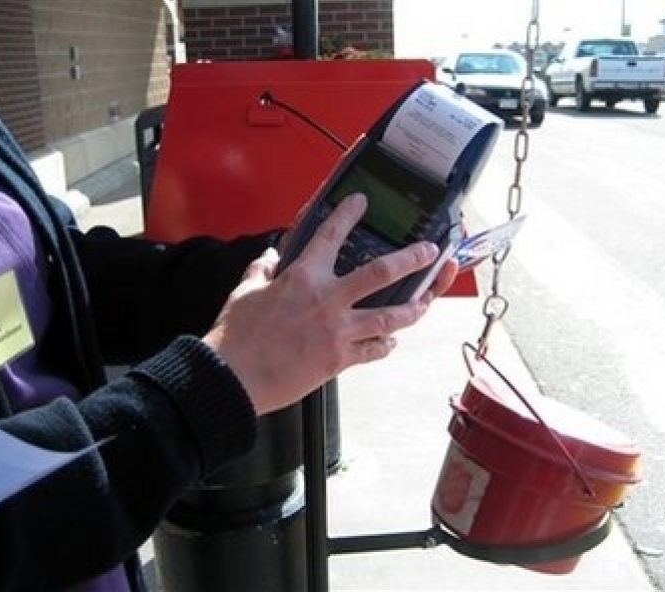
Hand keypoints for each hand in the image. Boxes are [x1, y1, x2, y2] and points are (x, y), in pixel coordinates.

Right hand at [203, 193, 457, 414]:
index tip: (361, 202)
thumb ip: (260, 272)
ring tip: (425, 303)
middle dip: (411, 259)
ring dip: (413, 308)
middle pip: (381, 273)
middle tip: (429, 251)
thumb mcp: (244, 294)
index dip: (347, 214)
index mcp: (302, 278)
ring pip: (389, 316)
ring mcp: (338, 331)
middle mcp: (327, 300)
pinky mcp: (339, 360)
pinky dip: (385, 344)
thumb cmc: (236, 337)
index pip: (329, 235)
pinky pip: (374, 350)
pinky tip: (391, 341)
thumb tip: (268, 259)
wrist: (235, 378)